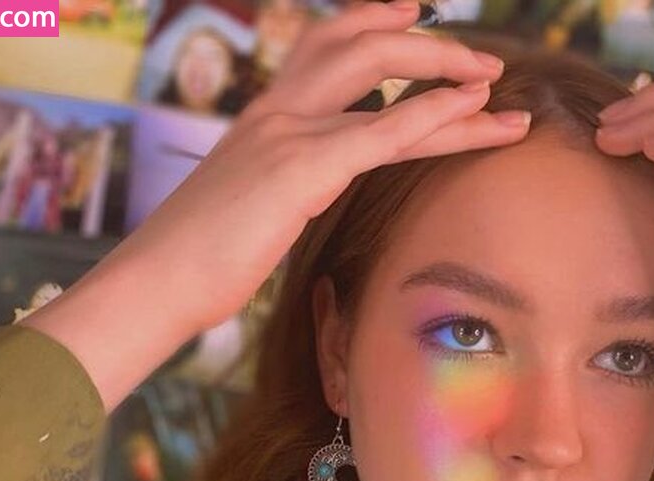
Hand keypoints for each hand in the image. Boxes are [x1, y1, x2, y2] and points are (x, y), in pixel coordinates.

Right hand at [27, 1, 529, 407]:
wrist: (156, 282)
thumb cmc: (197, 261)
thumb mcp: (246, 211)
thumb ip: (278, 189)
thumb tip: (294, 201)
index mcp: (263, 118)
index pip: (324, 48)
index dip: (374, 26)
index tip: (418, 20)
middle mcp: (276, 110)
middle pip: (356, 42)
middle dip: (424, 44)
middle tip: (480, 60)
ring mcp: (287, 133)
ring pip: (380, 77)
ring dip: (446, 74)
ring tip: (497, 81)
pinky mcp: (301, 169)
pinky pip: (382, 132)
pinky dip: (432, 115)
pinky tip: (472, 108)